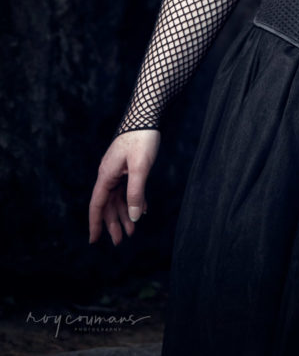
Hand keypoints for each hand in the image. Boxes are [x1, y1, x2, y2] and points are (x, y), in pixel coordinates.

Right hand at [88, 130, 160, 245]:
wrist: (146, 114)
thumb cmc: (142, 138)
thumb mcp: (140, 167)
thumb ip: (136, 192)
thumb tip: (135, 217)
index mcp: (106, 175)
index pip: (97, 205)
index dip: (95, 224)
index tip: (94, 241)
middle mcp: (109, 174)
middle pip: (108, 204)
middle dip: (113, 223)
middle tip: (120, 241)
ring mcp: (117, 169)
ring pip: (118, 198)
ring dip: (125, 214)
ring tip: (132, 230)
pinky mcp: (127, 165)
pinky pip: (127, 188)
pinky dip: (134, 200)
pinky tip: (143, 209)